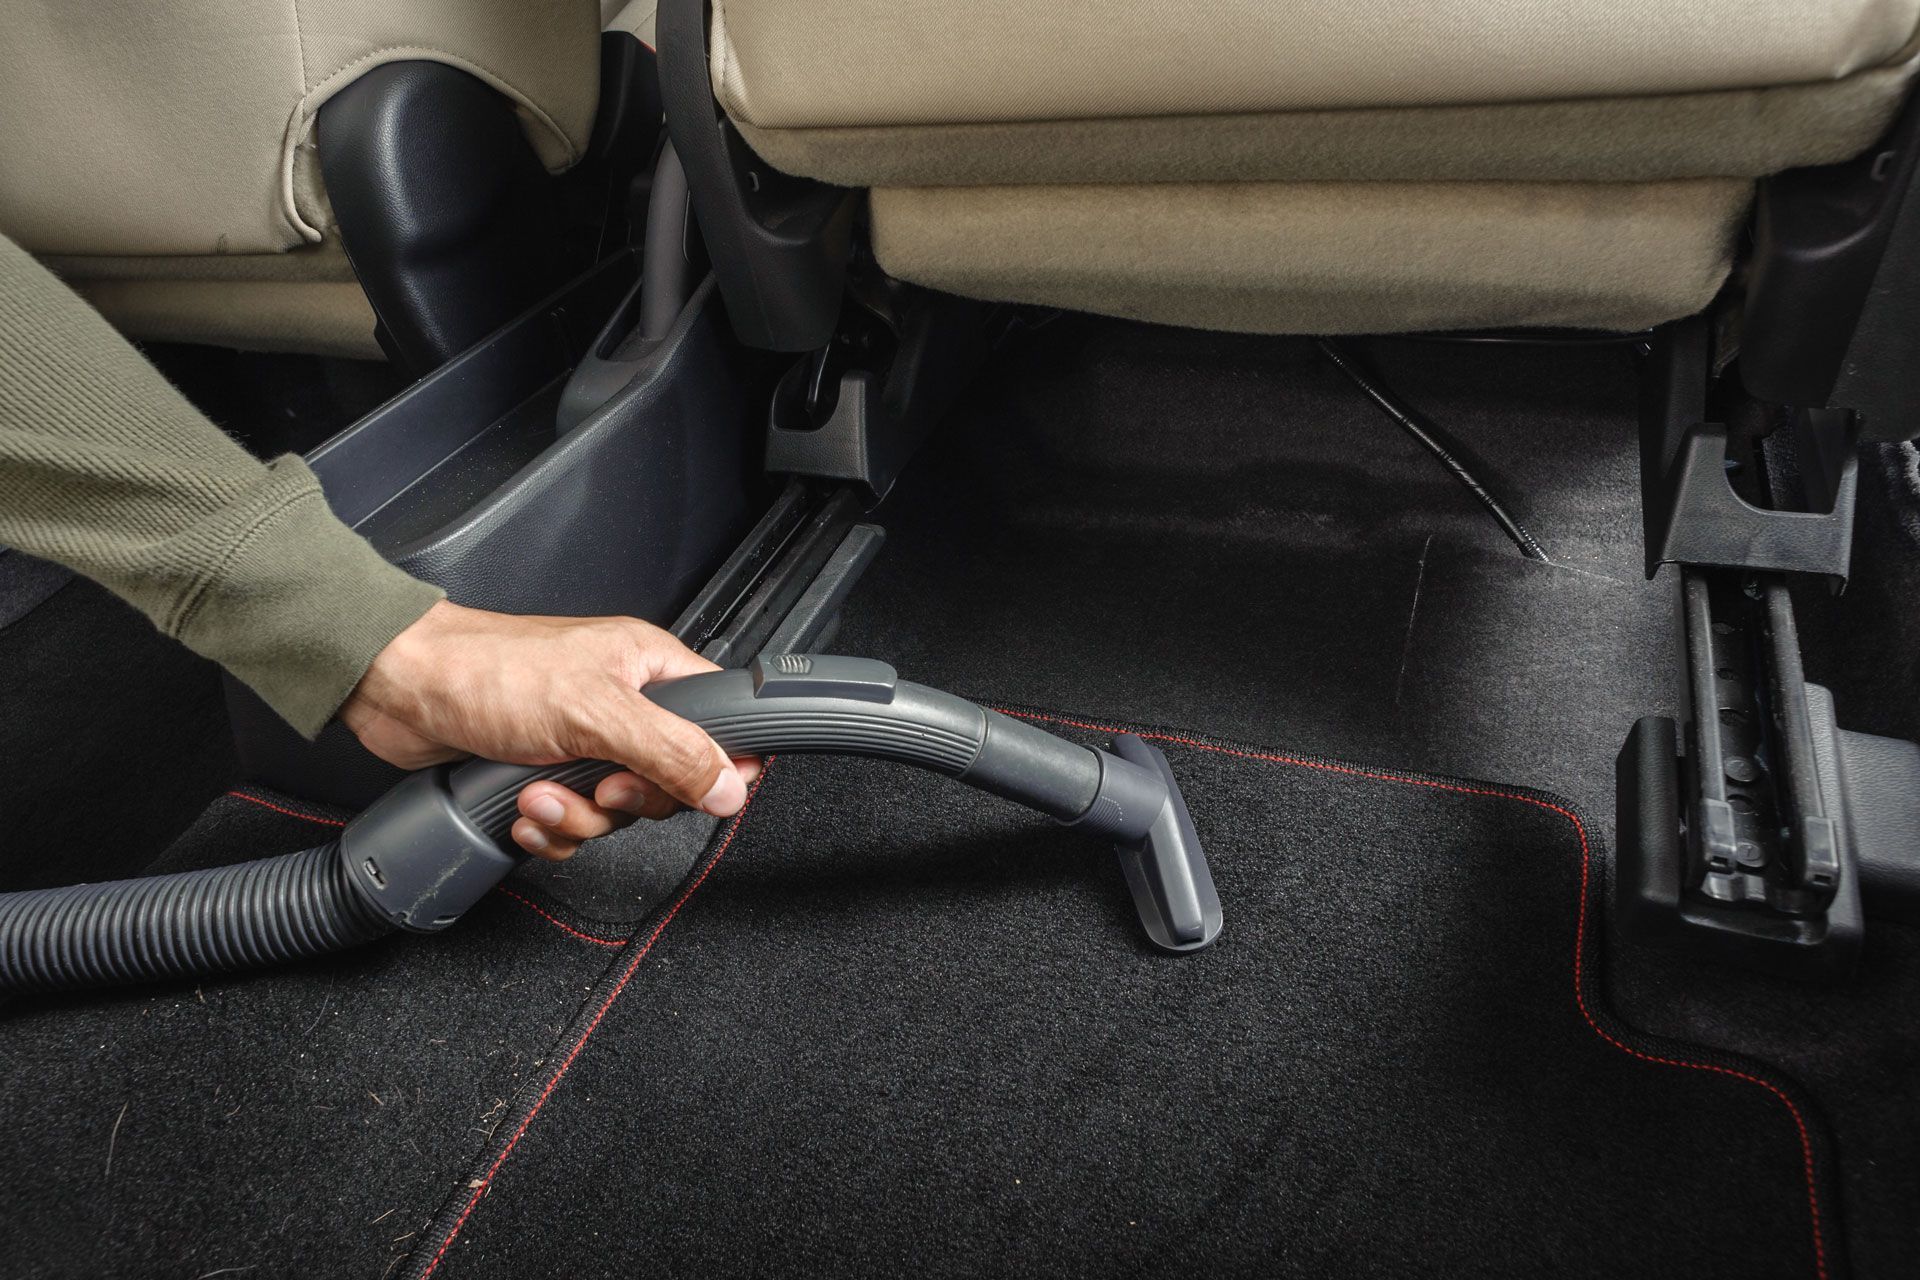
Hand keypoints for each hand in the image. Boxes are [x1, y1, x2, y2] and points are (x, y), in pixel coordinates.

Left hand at [339, 601, 759, 859]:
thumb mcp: (596, 712)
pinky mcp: (545, 771)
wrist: (402, 688)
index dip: (720, 764)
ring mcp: (583, 741)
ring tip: (539, 795)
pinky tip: (522, 809)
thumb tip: (730, 785)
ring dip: (576, 817)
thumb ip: (672, 750)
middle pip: (669, 783)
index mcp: (651, 670)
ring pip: (616, 812)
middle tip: (599, 785)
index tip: (693, 789)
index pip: (721, 722)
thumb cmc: (489, 669)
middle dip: (626, 801)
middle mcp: (623, 704)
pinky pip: (574, 824)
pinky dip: (547, 828)